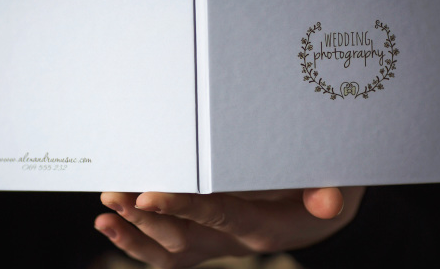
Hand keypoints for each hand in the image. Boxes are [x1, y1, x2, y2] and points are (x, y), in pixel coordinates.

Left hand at [95, 187, 364, 267]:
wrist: (314, 216)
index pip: (218, 216)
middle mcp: (233, 243)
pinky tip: (113, 226)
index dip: (183, 208)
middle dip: (146, 219)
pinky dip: (138, 243)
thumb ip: (330, 193)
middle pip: (184, 237)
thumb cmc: (322, 189)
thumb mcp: (335, 185)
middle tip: (114, 196)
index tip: (147, 197)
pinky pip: (168, 253)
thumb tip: (329, 203)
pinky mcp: (206, 241)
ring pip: (170, 250)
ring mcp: (216, 245)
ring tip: (105, 215)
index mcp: (262, 226)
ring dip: (134, 234)